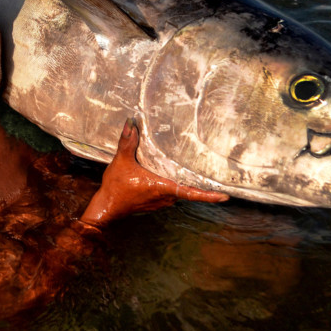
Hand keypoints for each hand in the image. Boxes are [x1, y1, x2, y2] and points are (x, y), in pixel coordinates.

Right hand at [79, 119, 227, 227]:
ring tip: (200, 175)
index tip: (224, 196)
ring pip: (179, 193)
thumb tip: (131, 123)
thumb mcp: (121, 162)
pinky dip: (175, 186)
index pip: (190, 193)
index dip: (208, 195)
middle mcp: (165, 197)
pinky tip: (173, 177)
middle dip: (202, 186)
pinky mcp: (155, 202)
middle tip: (218, 178)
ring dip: (187, 185)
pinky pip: (171, 194)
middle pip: (188, 191)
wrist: (106, 207)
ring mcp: (160, 202)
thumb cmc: (115, 187)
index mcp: (162, 187)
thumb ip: (127, 142)